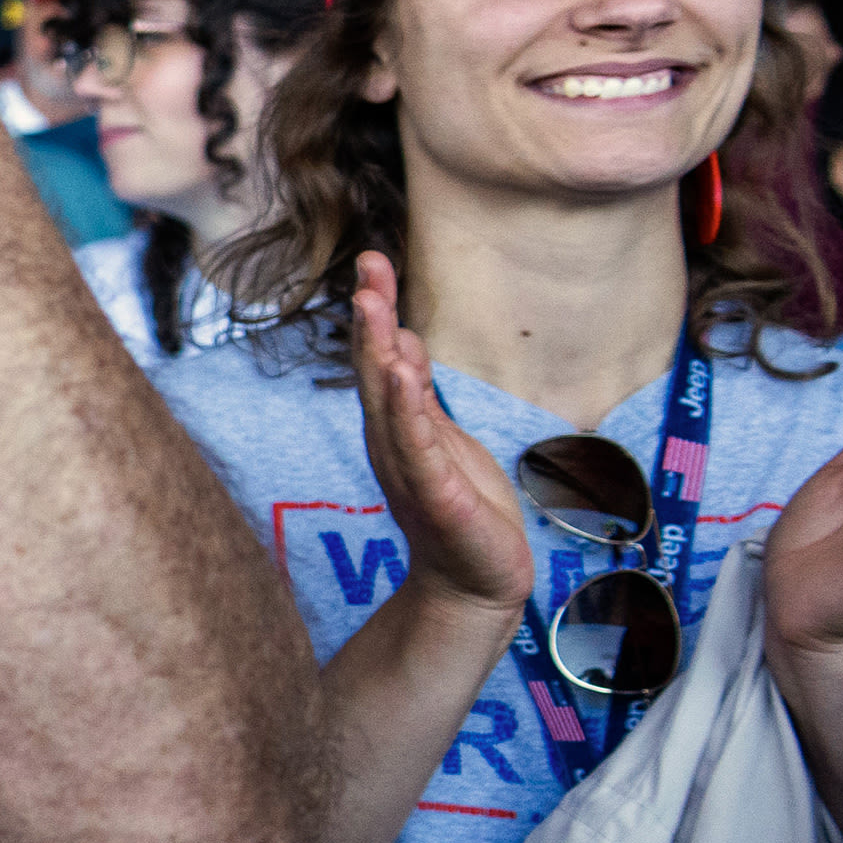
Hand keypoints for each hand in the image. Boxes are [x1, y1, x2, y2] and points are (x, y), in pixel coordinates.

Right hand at [350, 253, 535, 618]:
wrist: (475, 581)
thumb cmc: (462, 509)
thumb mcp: (440, 436)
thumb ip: (417, 392)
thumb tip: (399, 339)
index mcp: (396, 425)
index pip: (382, 357)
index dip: (377, 309)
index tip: (374, 261)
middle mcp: (392, 441)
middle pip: (375, 368)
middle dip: (371, 316)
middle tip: (367, 266)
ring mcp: (408, 467)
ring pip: (387, 399)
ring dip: (377, 349)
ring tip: (373, 304)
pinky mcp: (434, 494)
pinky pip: (416, 443)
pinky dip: (405, 406)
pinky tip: (400, 371)